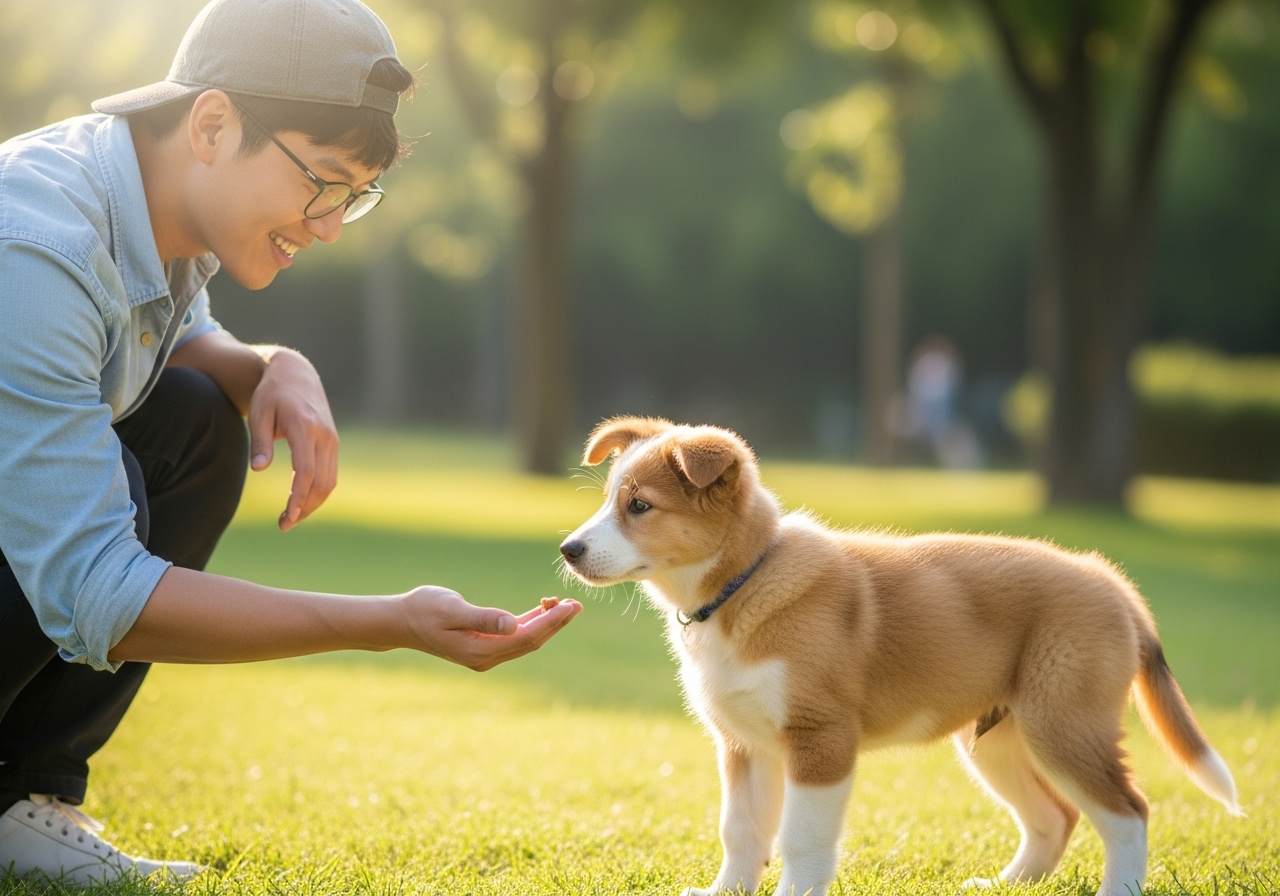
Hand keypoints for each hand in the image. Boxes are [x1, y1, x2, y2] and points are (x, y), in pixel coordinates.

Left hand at [247, 349, 338, 531]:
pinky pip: (330, 474)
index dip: (298, 498)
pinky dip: (318, 492)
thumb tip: (259, 470)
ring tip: (291, 519)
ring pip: (329, 482)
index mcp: (305, 428)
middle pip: (321, 482)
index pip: (306, 471)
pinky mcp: (333, 444)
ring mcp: (332, 440)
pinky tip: (302, 502)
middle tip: (284, 525)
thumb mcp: (259, 414)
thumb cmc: (271, 395)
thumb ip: (260, 442)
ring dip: (313, 504)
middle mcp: (324, 436)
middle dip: (305, 508)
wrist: (297, 375)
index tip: (288, 517)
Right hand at [403, 589, 582, 670]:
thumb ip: (482, 617)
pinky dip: (530, 622)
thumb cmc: (423, 610)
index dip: (551, 622)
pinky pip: (514, 636)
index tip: (570, 607)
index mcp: (481, 650)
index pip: (526, 637)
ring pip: (525, 639)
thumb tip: (511, 623)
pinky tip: (543, 609)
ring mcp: (485, 653)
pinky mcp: (483, 645)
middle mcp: (486, 657)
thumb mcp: (451, 609)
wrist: (400, 621)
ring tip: (567, 605)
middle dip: (556, 623)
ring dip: (546, 623)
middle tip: (578, 604)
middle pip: (531, 641)